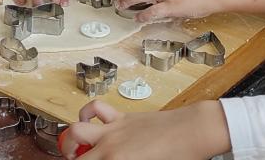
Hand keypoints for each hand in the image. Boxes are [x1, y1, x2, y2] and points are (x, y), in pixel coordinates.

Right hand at [61, 100, 228, 159]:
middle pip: (75, 154)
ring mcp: (114, 128)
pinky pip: (97, 109)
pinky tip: (90, 122)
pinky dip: (88, 113)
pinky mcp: (122, 117)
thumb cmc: (179, 155)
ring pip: (77, 128)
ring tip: (77, 148)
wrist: (194, 131)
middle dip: (70, 158)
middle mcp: (110, 144)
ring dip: (71, 139)